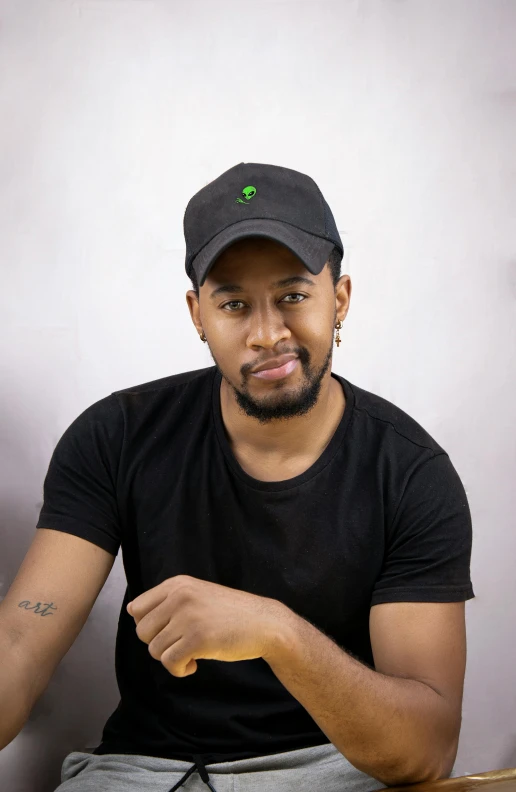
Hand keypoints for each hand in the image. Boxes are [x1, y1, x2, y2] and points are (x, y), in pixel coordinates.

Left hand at [127, 575, 289, 677]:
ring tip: (192, 653)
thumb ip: (168, 600)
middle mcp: (179, 596)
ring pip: (154, 650)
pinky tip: (195, 664)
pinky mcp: (197, 638)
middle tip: (181, 645)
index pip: (137, 608)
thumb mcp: (197, 595)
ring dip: (171, 659)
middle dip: (159, 644)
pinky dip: (179, 670)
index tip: (170, 631)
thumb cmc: (230, 613)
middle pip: (142, 632)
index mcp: (177, 584)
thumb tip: (130, 610)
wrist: (264, 623)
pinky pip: (169, 663)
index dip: (150, 627)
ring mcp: (188, 616)